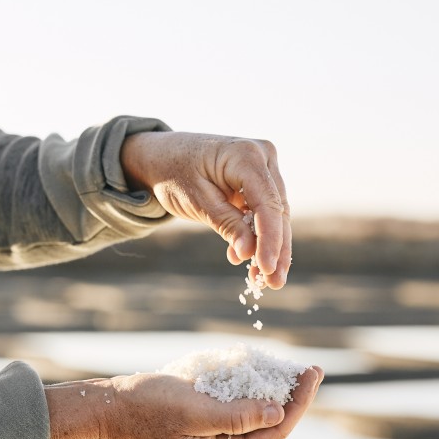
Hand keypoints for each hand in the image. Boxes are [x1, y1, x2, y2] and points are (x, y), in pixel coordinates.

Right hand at [46, 366, 322, 438]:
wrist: (109, 409)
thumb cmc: (148, 406)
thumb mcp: (195, 409)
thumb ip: (237, 416)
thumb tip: (278, 413)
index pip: (276, 431)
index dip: (299, 402)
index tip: (312, 373)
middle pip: (268, 428)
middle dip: (290, 398)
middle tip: (306, 370)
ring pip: (253, 420)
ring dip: (271, 395)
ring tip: (287, 371)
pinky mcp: (200, 431)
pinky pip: (234, 414)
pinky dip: (248, 394)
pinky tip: (255, 376)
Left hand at [120, 131, 292, 288]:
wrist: (161, 155)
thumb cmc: (173, 172)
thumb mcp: (196, 201)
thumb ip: (226, 224)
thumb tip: (249, 253)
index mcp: (246, 155)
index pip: (267, 203)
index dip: (270, 239)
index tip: (267, 268)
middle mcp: (262, 156)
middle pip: (277, 210)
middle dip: (276, 249)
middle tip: (274, 283)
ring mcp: (263, 166)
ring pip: (274, 214)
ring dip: (270, 247)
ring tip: (265, 280)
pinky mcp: (258, 181)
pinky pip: (263, 212)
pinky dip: (258, 236)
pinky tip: (249, 261)